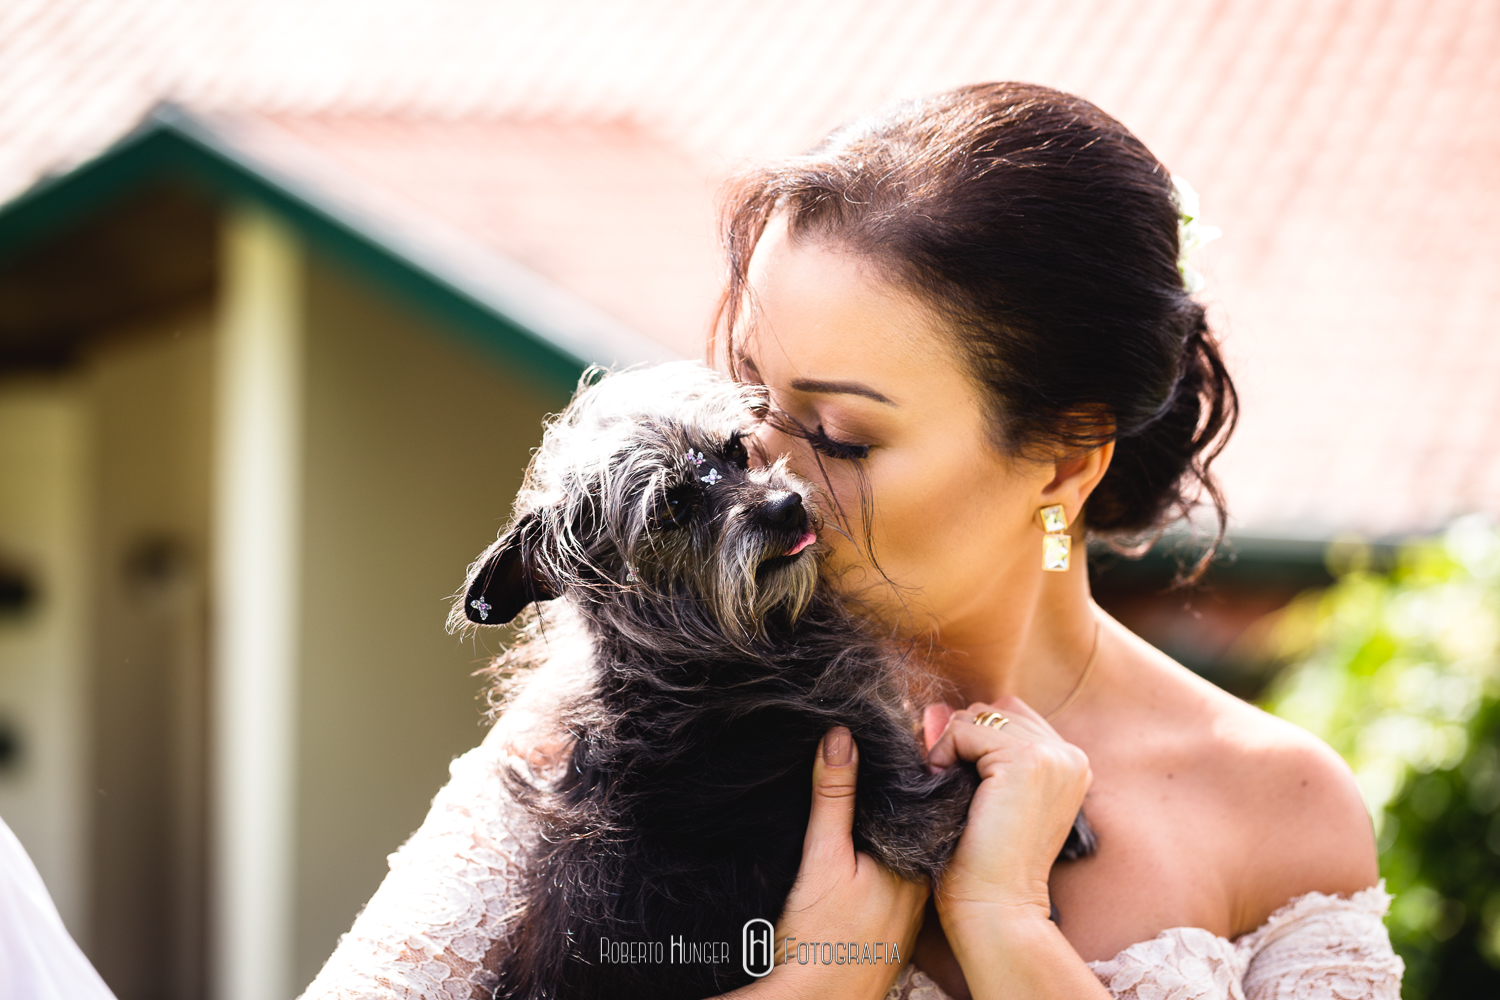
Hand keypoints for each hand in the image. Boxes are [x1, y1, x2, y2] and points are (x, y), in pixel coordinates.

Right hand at [725, 727, 927, 998]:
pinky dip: (874, 866)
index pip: (916, 806)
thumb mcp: (821, 857)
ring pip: (899, 859)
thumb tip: (841, 737)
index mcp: (913, 867)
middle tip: (854, 771)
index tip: (874, 750)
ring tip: (848, 808)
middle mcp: (920, 890)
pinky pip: (889, 885)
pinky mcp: (891, 934)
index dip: (896, 776)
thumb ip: (834, 796)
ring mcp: (908, 916)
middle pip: (908, 832)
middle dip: (888, 804)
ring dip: (881, 836)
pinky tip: (850, 862)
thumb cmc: (815, 939)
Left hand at [925, 698, 1091, 923]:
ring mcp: (1054, 756)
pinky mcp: (1028, 760)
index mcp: (1070, 763)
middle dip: (963, 741)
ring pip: (978, 717)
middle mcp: (1071, 754)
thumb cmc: (984, 857)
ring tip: (958, 793)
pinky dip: (945, 754)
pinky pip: (964, 730)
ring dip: (953, 749)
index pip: (1011, 716)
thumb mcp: (992, 792)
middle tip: (959, 788)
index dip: (976, 741)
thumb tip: (934, 707)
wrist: (995, 904)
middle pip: (994, 710)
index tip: (965, 781)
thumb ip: (981, 747)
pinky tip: (950, 790)